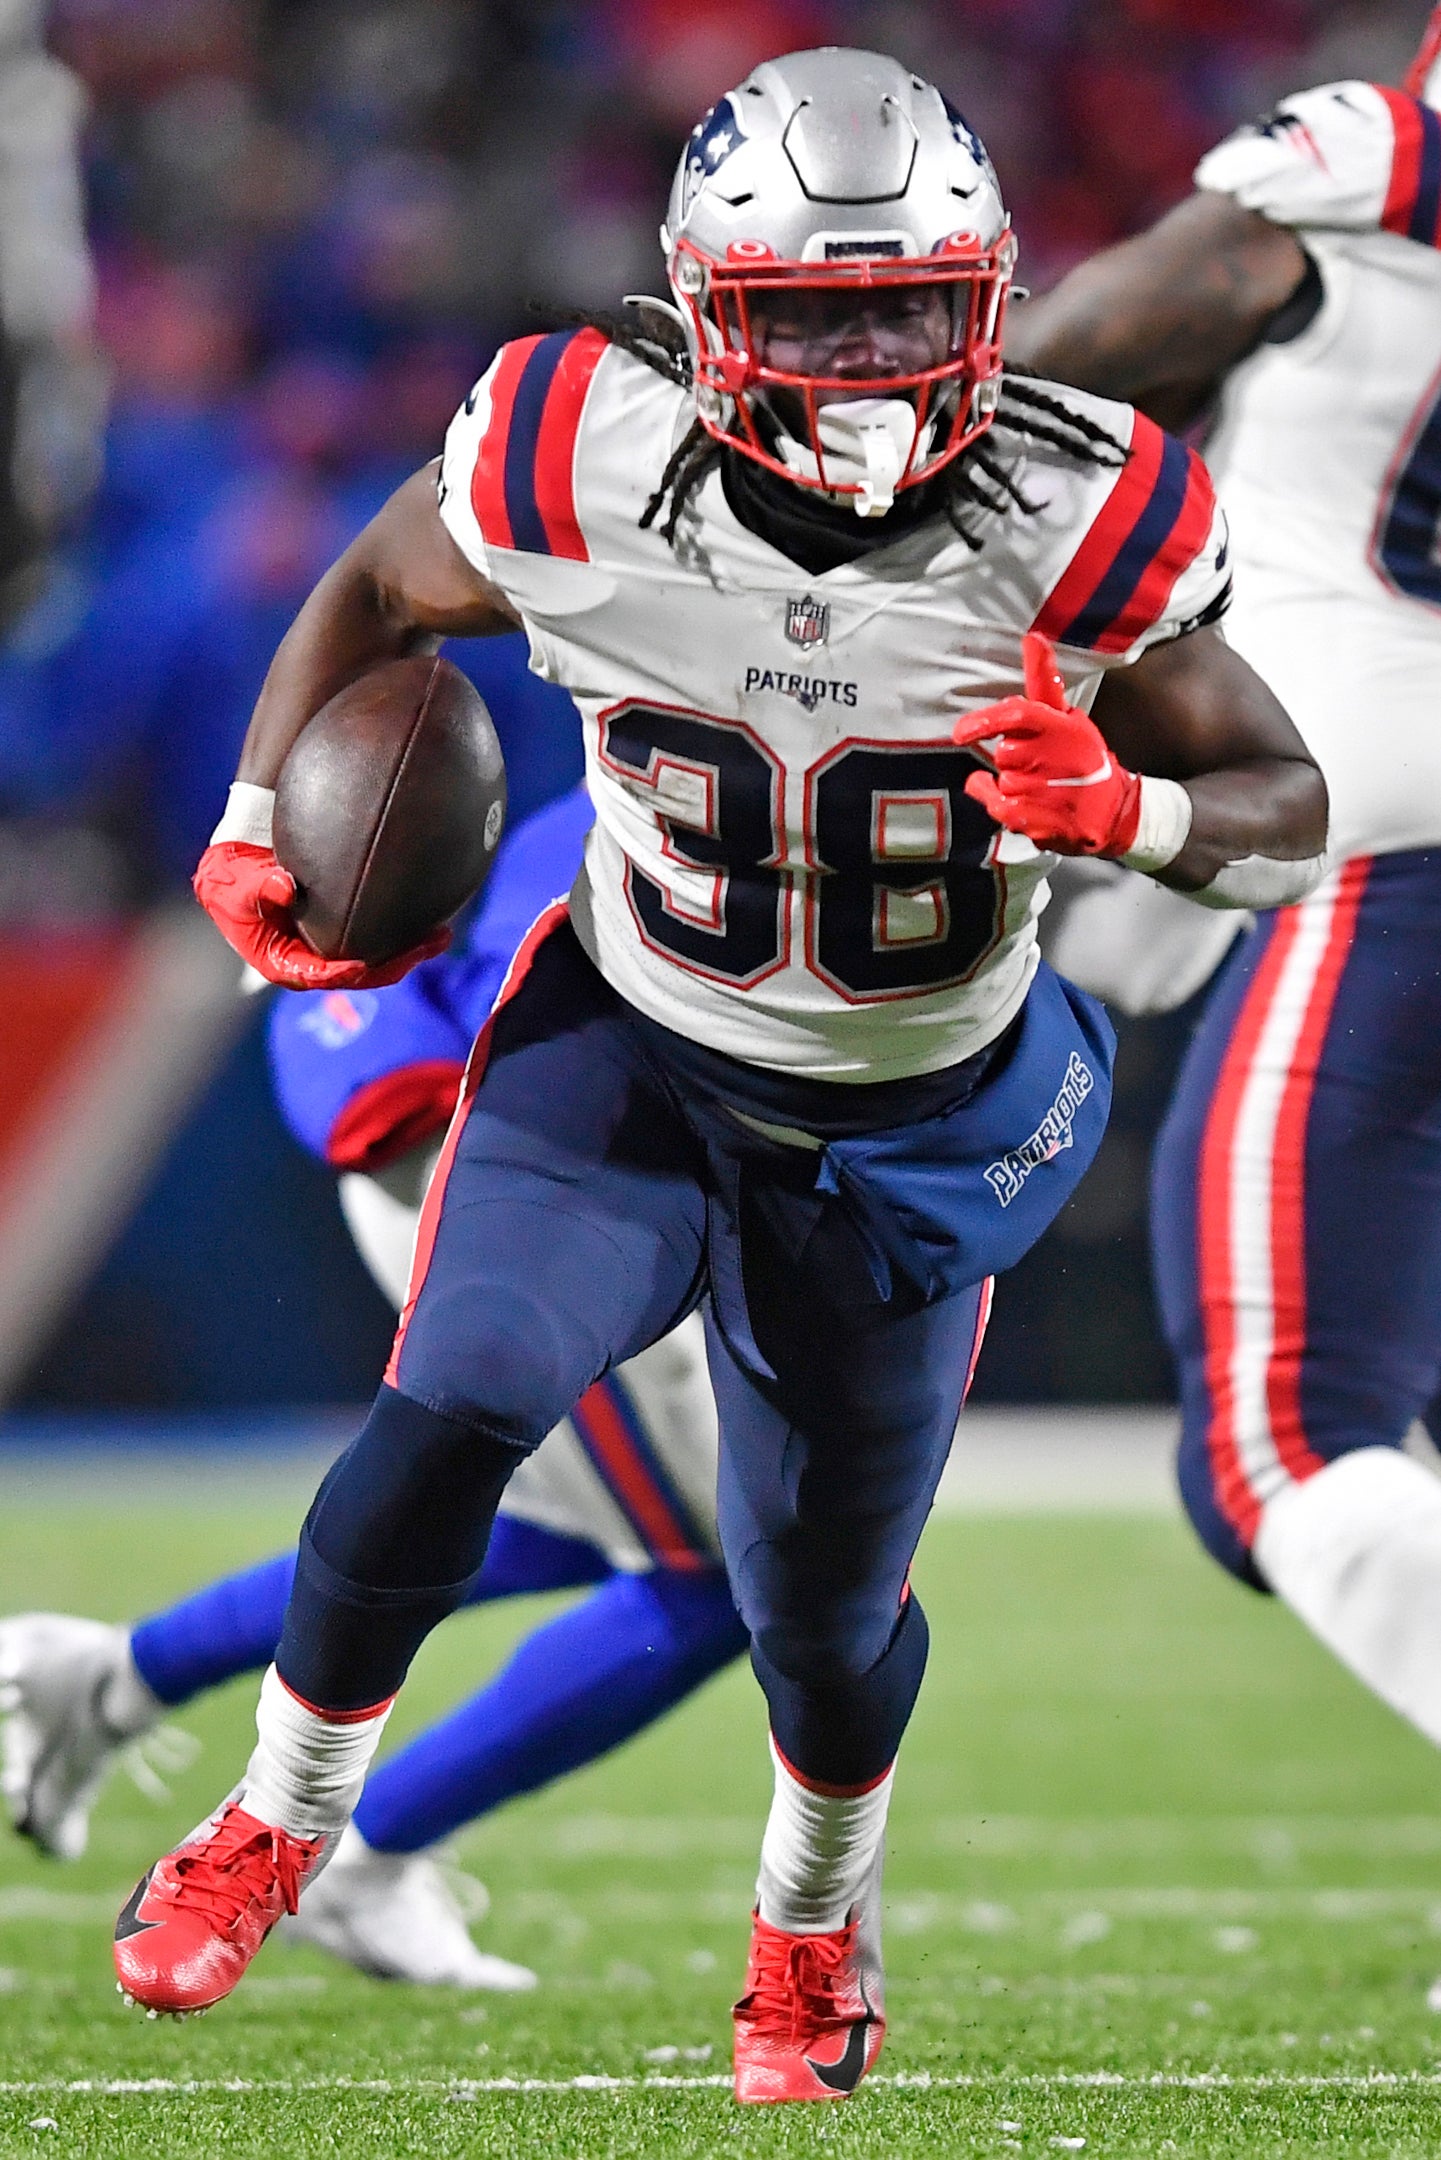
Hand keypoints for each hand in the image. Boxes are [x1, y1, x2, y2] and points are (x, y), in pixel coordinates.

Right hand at [193, 842, 449, 989]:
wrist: (241, 858)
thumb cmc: (232, 876)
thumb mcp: (235, 883)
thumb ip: (257, 887)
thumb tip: (285, 887)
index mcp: (281, 962)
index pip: (315, 975)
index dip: (341, 972)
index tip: (363, 964)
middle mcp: (311, 961)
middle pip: (358, 973)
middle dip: (395, 963)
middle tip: (429, 945)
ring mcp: (330, 949)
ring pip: (376, 958)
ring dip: (409, 950)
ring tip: (442, 936)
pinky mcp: (344, 931)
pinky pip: (378, 939)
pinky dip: (403, 932)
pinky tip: (432, 921)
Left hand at [952, 633, 1142, 858]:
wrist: (1113, 811)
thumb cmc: (1081, 758)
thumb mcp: (1069, 717)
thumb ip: (1044, 682)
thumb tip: (1032, 637)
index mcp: (1064, 726)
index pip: (1019, 715)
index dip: (985, 721)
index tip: (960, 733)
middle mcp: (1059, 756)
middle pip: (1004, 753)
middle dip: (1010, 759)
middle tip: (1035, 765)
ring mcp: (1052, 791)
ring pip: (1003, 782)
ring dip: (1010, 785)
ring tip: (1039, 788)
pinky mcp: (1047, 820)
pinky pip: (1001, 808)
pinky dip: (999, 804)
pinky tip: (1018, 805)